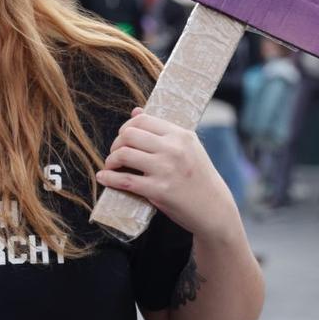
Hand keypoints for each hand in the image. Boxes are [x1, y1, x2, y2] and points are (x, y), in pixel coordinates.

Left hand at [96, 110, 238, 238]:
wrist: (214, 208)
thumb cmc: (199, 178)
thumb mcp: (188, 148)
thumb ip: (163, 130)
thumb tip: (136, 111)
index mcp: (181, 135)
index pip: (142, 120)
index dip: (126, 128)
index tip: (123, 139)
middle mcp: (173, 149)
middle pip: (129, 135)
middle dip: (116, 144)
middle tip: (116, 155)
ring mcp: (166, 169)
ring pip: (123, 154)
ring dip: (111, 160)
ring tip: (111, 166)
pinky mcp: (158, 190)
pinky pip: (124, 180)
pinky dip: (109, 178)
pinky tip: (104, 178)